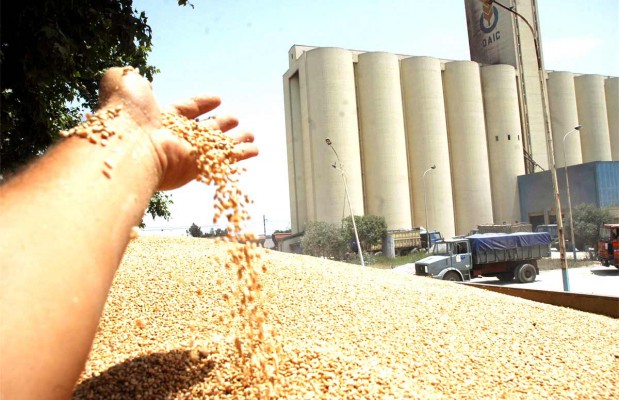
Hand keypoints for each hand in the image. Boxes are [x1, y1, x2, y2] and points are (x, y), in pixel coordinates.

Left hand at [98, 67, 257, 190]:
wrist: (126, 146)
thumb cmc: (124, 115)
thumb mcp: (122, 82)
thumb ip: (126, 76)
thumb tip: (127, 73)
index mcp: (158, 118)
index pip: (185, 110)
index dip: (202, 104)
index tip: (218, 98)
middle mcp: (174, 137)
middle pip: (203, 130)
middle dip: (220, 125)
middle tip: (235, 119)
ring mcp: (186, 154)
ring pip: (217, 146)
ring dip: (235, 140)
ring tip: (251, 134)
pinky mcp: (197, 167)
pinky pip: (224, 159)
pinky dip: (241, 155)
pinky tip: (255, 150)